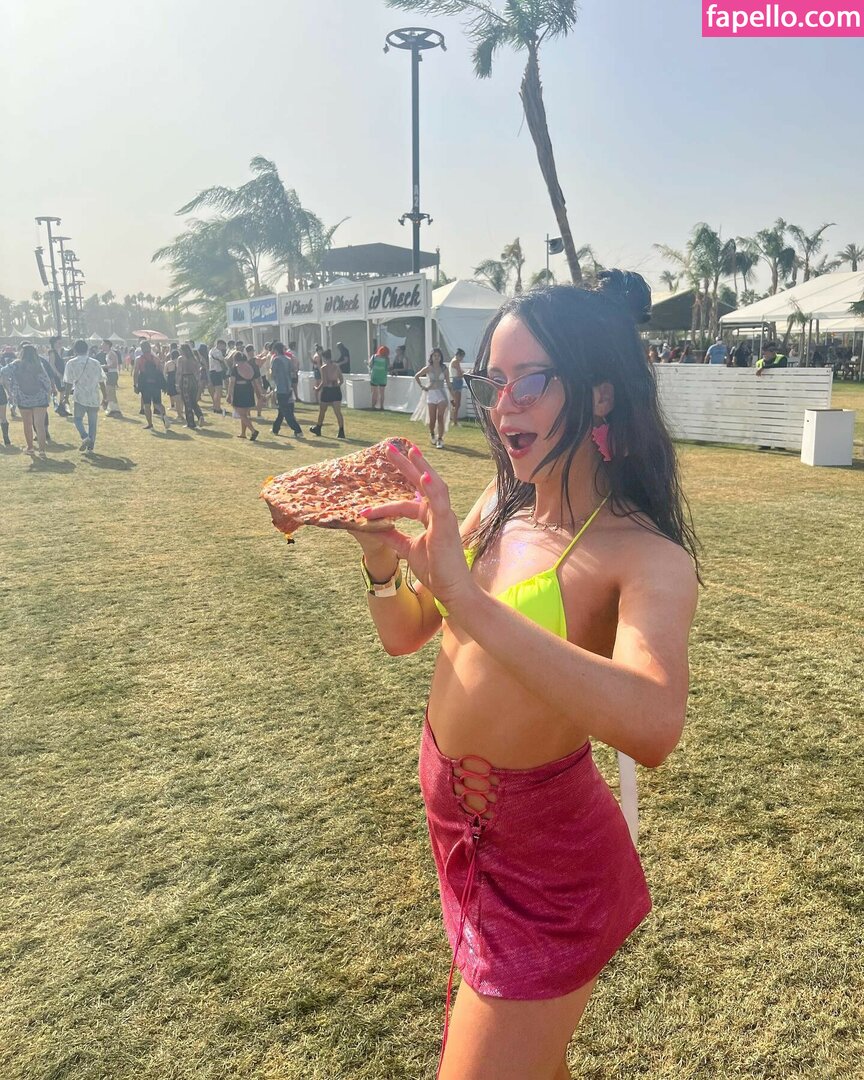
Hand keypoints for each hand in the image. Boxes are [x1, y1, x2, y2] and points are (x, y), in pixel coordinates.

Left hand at [358, 442, 474, 607]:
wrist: (451, 589)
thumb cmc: (435, 570)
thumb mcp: (406, 550)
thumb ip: (392, 536)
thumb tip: (371, 527)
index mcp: (429, 517)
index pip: (405, 503)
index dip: (385, 505)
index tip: (364, 510)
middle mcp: (438, 513)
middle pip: (421, 483)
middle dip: (406, 464)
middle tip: (389, 448)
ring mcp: (444, 517)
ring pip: (433, 486)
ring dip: (421, 467)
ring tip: (410, 451)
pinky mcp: (447, 525)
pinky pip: (439, 502)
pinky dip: (432, 488)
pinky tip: (423, 476)